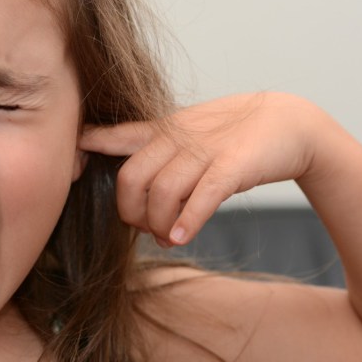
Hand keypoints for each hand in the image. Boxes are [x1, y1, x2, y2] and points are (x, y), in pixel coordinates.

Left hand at [80, 93, 326, 246]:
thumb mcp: (187, 136)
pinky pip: (202, 196)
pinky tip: (182, 238)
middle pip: (132, 177)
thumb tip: (135, 199)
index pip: (118, 136)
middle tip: (146, 228)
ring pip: (163, 192)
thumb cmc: (233, 137)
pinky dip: (188, 220)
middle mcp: (178, 139)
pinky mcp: (233, 166)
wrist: (289, 123)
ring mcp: (205, 151)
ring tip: (169, 237)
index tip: (71, 160)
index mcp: (164, 131)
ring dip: (160, 224)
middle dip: (131, 212)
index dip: (92, 145)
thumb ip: (156, 154)